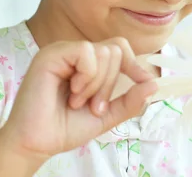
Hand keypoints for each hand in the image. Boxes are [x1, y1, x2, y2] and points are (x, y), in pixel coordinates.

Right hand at [0, 38, 156, 160]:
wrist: (37, 143)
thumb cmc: (65, 128)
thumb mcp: (107, 115)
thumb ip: (130, 101)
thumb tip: (154, 84)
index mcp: (87, 64)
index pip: (119, 48)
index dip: (134, 65)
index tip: (144, 82)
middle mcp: (75, 53)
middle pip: (115, 51)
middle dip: (110, 84)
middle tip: (93, 105)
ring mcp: (63, 51)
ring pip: (104, 52)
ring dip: (97, 85)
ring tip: (77, 101)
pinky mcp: (51, 54)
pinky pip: (86, 51)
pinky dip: (86, 77)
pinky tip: (72, 92)